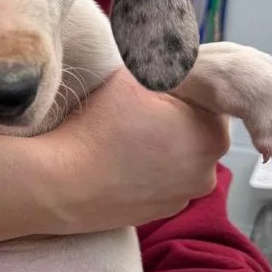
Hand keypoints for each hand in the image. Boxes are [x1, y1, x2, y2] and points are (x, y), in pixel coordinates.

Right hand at [51, 68, 229, 232]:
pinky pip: (158, 182)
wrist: (60, 183)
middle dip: (170, 117)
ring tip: (122, 138)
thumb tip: (170, 57)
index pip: (206, 98)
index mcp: (212, 135)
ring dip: (158, 145)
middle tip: (132, 111)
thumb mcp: (131, 76)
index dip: (177, 87)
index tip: (148, 87)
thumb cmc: (96, 130)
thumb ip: (161, 63)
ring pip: (176, 157)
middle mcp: (207, 172)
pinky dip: (144, 171)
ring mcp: (182, 198)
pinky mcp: (157, 213)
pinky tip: (118, 162)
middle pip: (193, 129)